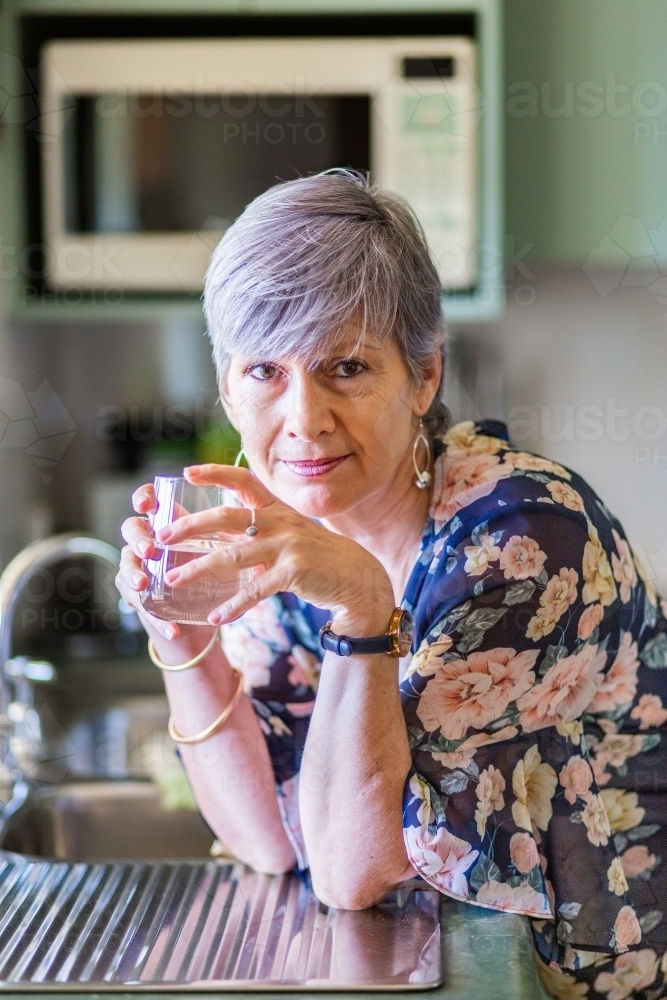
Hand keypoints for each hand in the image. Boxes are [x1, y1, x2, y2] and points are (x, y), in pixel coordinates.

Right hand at [116, 482, 215, 643]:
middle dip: (137, 539)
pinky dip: (160, 620)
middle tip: (150, 550)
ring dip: (133, 575)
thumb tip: (254, 533)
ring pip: (125, 568)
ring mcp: (139, 570)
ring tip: (144, 584)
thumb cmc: (215, 574)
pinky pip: (142, 607)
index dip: (143, 497)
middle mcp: (148, 543)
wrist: (203, 617)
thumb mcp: (223, 554)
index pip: (147, 500)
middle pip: (130, 529)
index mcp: (168, 525)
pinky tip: (174, 629)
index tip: (148, 505)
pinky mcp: (140, 600)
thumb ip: (231, 541)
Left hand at [154, 464, 394, 628]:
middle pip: (227, 516)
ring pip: (232, 555)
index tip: (187, 472)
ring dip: (199, 568)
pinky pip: (254, 590)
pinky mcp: (293, 573)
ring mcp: (288, 546)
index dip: (215, 473)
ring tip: (173, 577)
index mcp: (278, 509)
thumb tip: (217, 533)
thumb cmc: (319, 559)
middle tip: (161, 536)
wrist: (357, 580)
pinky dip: (233, 606)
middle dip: (190, 525)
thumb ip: (257, 532)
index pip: (244, 481)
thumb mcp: (289, 536)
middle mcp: (281, 521)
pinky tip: (215, 618)